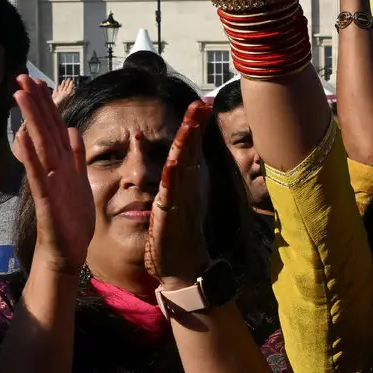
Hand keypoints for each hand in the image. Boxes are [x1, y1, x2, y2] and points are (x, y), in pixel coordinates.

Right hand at [12, 76, 92, 274]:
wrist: (67, 251)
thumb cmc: (71, 218)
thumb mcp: (80, 181)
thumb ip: (76, 156)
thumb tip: (73, 130)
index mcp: (64, 163)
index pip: (55, 127)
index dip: (48, 104)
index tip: (37, 81)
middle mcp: (54, 168)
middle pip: (45, 130)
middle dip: (35, 104)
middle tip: (21, 77)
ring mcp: (49, 182)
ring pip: (40, 146)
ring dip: (31, 120)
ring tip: (19, 96)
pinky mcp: (46, 200)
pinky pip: (38, 174)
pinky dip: (31, 156)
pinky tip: (23, 136)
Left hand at [146, 102, 212, 289]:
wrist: (182, 270)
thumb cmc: (176, 239)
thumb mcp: (175, 205)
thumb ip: (175, 184)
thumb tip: (175, 165)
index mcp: (187, 185)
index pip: (192, 150)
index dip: (195, 127)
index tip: (200, 103)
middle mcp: (187, 189)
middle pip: (192, 151)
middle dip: (196, 125)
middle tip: (201, 101)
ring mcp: (180, 201)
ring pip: (184, 165)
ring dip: (188, 142)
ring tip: (192, 119)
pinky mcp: (171, 215)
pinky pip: (173, 191)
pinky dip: (175, 174)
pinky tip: (175, 158)